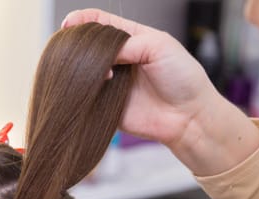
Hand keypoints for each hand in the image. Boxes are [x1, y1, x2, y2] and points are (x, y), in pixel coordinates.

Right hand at [62, 9, 258, 175]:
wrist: (189, 117)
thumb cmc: (183, 78)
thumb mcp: (158, 46)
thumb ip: (126, 44)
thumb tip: (97, 54)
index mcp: (130, 39)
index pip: (100, 23)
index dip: (82, 20)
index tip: (69, 24)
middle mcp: (118, 60)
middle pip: (87, 47)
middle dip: (78, 46)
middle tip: (78, 52)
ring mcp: (110, 83)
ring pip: (83, 73)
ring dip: (80, 71)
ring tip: (96, 74)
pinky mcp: (106, 105)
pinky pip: (87, 98)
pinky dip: (83, 93)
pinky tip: (91, 90)